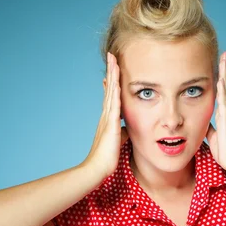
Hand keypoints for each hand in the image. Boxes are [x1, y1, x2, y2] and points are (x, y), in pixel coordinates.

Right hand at [83, 52, 128, 180]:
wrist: (97, 169)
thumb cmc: (106, 159)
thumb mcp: (118, 142)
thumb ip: (122, 134)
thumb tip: (128, 131)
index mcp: (108, 120)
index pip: (111, 97)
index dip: (112, 83)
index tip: (114, 70)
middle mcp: (106, 116)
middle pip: (110, 89)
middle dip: (112, 72)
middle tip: (112, 56)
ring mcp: (107, 119)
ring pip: (111, 92)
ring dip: (113, 76)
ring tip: (114, 60)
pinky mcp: (110, 125)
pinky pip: (113, 105)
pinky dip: (114, 92)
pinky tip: (116, 81)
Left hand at [206, 51, 225, 174]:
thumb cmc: (225, 152)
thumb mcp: (212, 138)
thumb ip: (208, 129)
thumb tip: (201, 125)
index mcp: (222, 114)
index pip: (220, 92)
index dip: (220, 78)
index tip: (219, 66)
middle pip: (224, 85)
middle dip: (224, 69)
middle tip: (225, 53)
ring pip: (225, 88)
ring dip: (224, 73)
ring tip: (225, 57)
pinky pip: (224, 100)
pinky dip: (222, 89)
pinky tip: (221, 78)